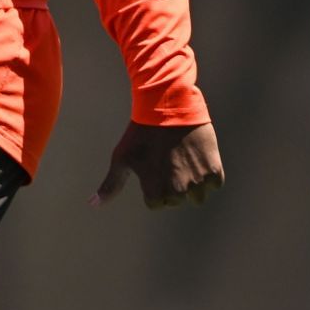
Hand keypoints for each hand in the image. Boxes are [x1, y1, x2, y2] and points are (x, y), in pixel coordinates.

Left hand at [92, 121, 224, 208]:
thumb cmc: (141, 132)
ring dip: (194, 182)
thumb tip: (93, 204)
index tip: (155, 165)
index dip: (155, 184)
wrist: (168, 105)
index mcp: (155, 192)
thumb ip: (111, 185)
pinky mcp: (214, 168)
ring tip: (186, 160)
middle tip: (170, 159)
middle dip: (174, 183)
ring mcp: (197, 181)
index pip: (158, 203)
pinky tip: (199, 157)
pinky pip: (215, 183)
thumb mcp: (122, 158)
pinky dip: (210, 173)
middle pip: (178, 199)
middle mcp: (178, 191)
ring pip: (198, 196)